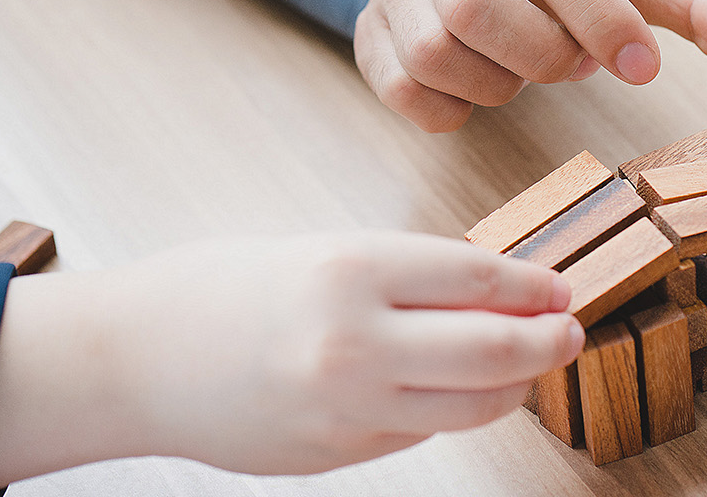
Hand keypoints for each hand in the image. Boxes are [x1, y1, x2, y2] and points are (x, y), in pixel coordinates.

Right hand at [0, 232, 582, 493]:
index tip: (558, 288)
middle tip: (570, 331)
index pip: (481, 279)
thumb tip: (501, 293)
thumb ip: (409, 278)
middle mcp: (356, 339)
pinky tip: (460, 388)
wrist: (136, 359)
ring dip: (515, 384)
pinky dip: (454, 409)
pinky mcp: (339, 452)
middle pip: (497, 348)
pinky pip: (424, 431)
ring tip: (527, 364)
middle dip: (550, 340)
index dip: (535, 287)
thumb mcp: (320, 253)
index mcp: (351, 268)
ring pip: (475, 405)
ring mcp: (348, 405)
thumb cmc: (223, 291)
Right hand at [354, 0, 706, 131]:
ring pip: (437, 53)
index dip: (601, 20)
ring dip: (502, 83)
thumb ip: (699, 8)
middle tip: (577, 59)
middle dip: (546, 57)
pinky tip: (486, 84)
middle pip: (481, 10)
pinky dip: (454, 107)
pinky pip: (402, 89)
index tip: (642, 68)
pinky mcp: (368, 26)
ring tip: (530, 64)